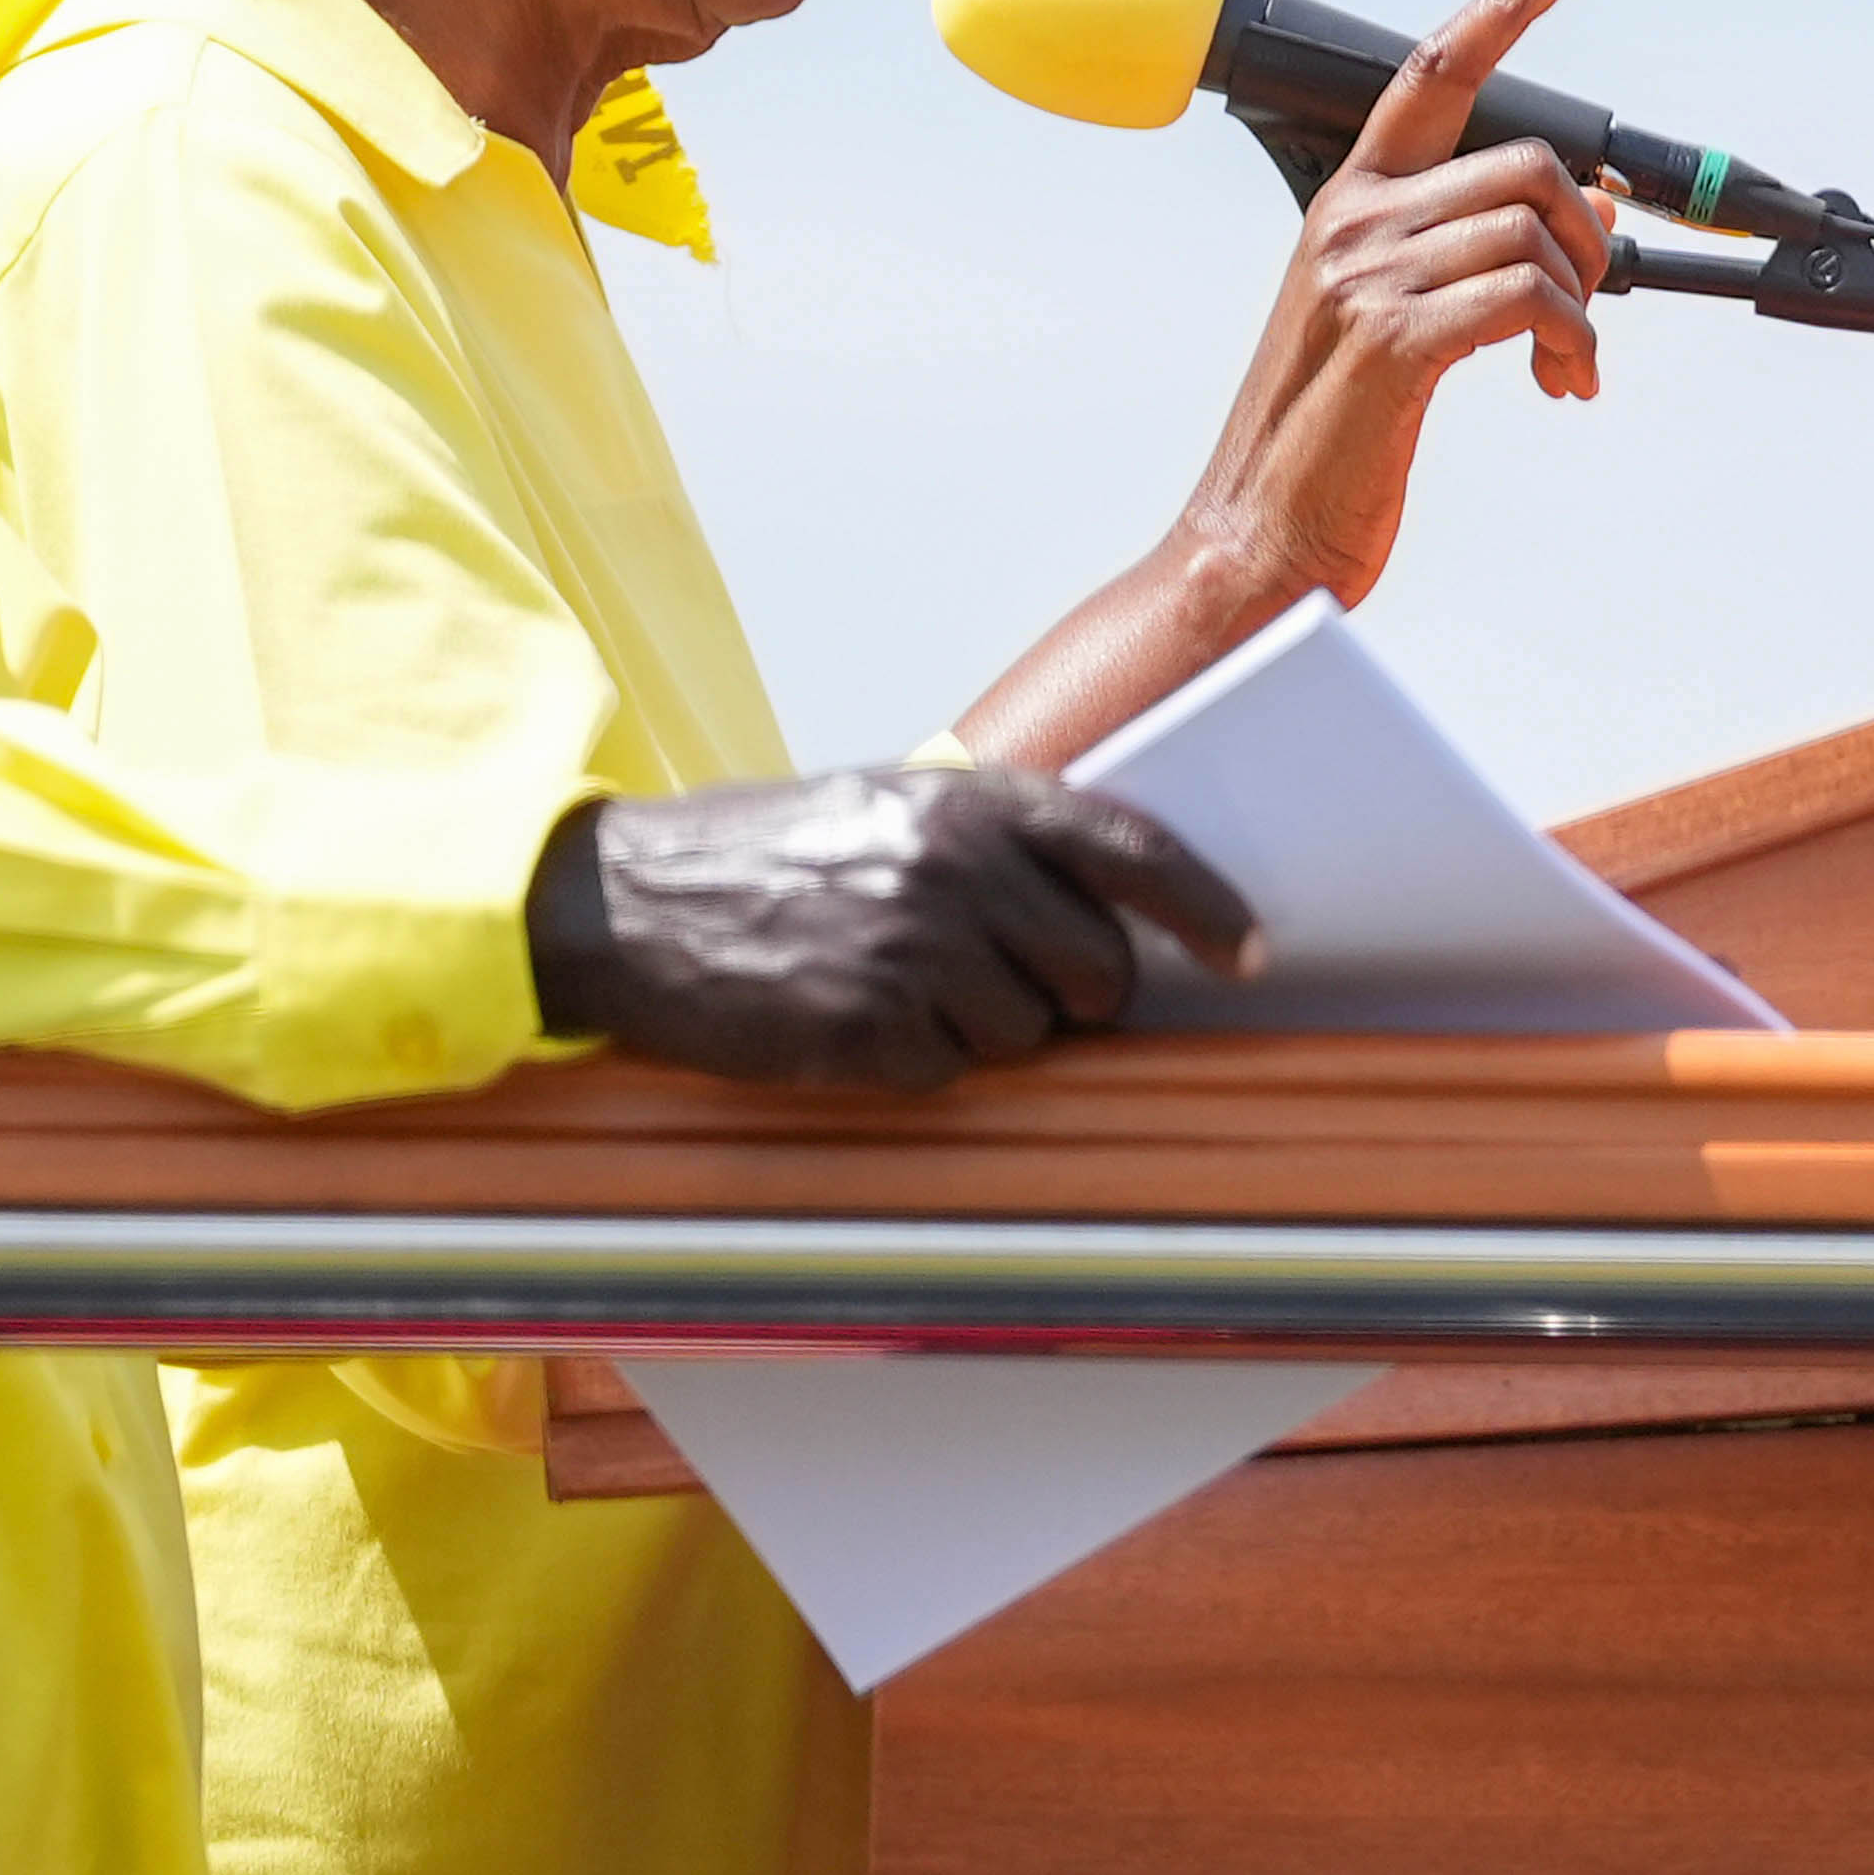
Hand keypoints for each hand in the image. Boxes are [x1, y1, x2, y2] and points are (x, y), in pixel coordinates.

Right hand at [525, 772, 1264, 1092]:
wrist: (625, 902)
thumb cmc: (765, 856)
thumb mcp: (883, 807)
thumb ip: (993, 841)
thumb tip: (1111, 915)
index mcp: (964, 800)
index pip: (1129, 850)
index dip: (1204, 908)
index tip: (1248, 953)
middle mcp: (950, 867)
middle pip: (1099, 969)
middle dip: (1076, 996)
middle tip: (1007, 986)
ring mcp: (910, 950)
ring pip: (1031, 1035)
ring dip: (983, 1034)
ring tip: (897, 991)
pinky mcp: (865, 1030)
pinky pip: (950, 1075)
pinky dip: (915, 1065)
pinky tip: (852, 1022)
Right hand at [941, 0, 1618, 773]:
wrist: (1256, 542)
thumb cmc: (1326, 446)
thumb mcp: (1389, 329)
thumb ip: (1462, 263)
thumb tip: (1584, 224)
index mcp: (1344, 208)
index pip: (1431, 72)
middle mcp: (1349, 224)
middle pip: (1525, 161)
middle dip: (1586, 234)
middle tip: (1582, 312)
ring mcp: (1365, 278)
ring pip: (1537, 230)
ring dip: (1581, 306)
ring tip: (1564, 367)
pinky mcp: (1393, 340)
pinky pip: (1529, 297)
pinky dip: (1570, 342)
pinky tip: (1560, 388)